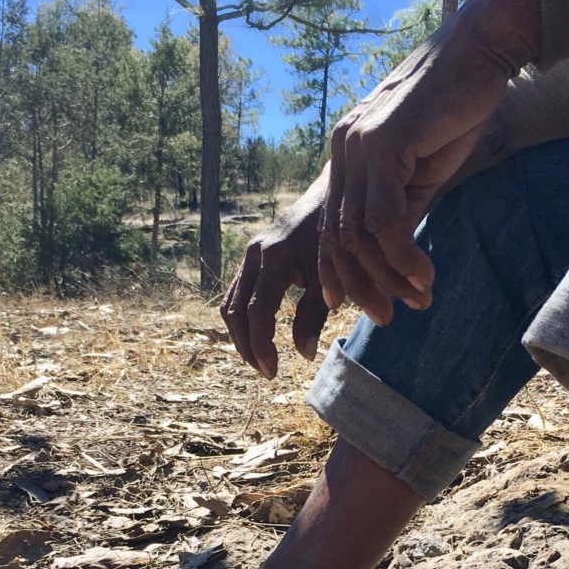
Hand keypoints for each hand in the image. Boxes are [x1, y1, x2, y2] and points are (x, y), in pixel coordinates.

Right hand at [220, 174, 330, 379]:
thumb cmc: (338, 238)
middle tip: (267, 372)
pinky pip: (236, 295)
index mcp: (274, 258)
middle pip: (235, 311)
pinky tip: (258, 339)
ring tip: (261, 361)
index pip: (257, 311)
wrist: (331, 196)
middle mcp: (254, 255)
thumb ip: (316, 314)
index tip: (273, 371)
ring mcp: (249, 256)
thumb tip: (304, 354)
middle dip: (247, 346)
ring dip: (241, 336)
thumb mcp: (331, 277)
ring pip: (230, 304)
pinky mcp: (252, 260)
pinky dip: (243, 321)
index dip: (261, 345)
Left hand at [321, 0, 541, 324]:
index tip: (366, 305)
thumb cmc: (458, 108)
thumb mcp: (423, 169)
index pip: (332, 227)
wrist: (481, 54)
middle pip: (338, 238)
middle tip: (391, 316)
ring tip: (419, 296)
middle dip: (363, 284)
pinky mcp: (383, 146)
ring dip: (389, 276)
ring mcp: (359, 146)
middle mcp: (344, 149)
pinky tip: (425, 274)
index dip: (343, 273)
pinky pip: (383, 220)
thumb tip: (394, 256)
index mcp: (348, 155)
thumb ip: (403, 206)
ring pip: (359, 235)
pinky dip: (403, 256)